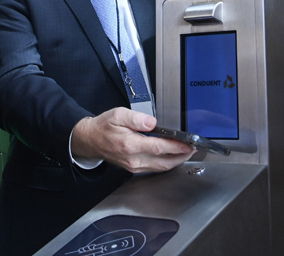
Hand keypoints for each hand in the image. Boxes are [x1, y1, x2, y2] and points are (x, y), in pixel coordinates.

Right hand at [71, 108, 193, 173]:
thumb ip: (137, 118)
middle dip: (181, 156)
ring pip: (160, 168)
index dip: (176, 147)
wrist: (89, 140)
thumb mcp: (118, 115)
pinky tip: (172, 156)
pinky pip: (154, 168)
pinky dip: (166, 163)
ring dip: (175, 161)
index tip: (188, 144)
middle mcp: (133, 159)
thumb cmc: (103, 127)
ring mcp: (133, 166)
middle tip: (193, 149)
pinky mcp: (133, 168)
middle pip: (163, 162)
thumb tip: (153, 123)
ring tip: (186, 152)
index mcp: (130, 145)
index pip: (159, 148)